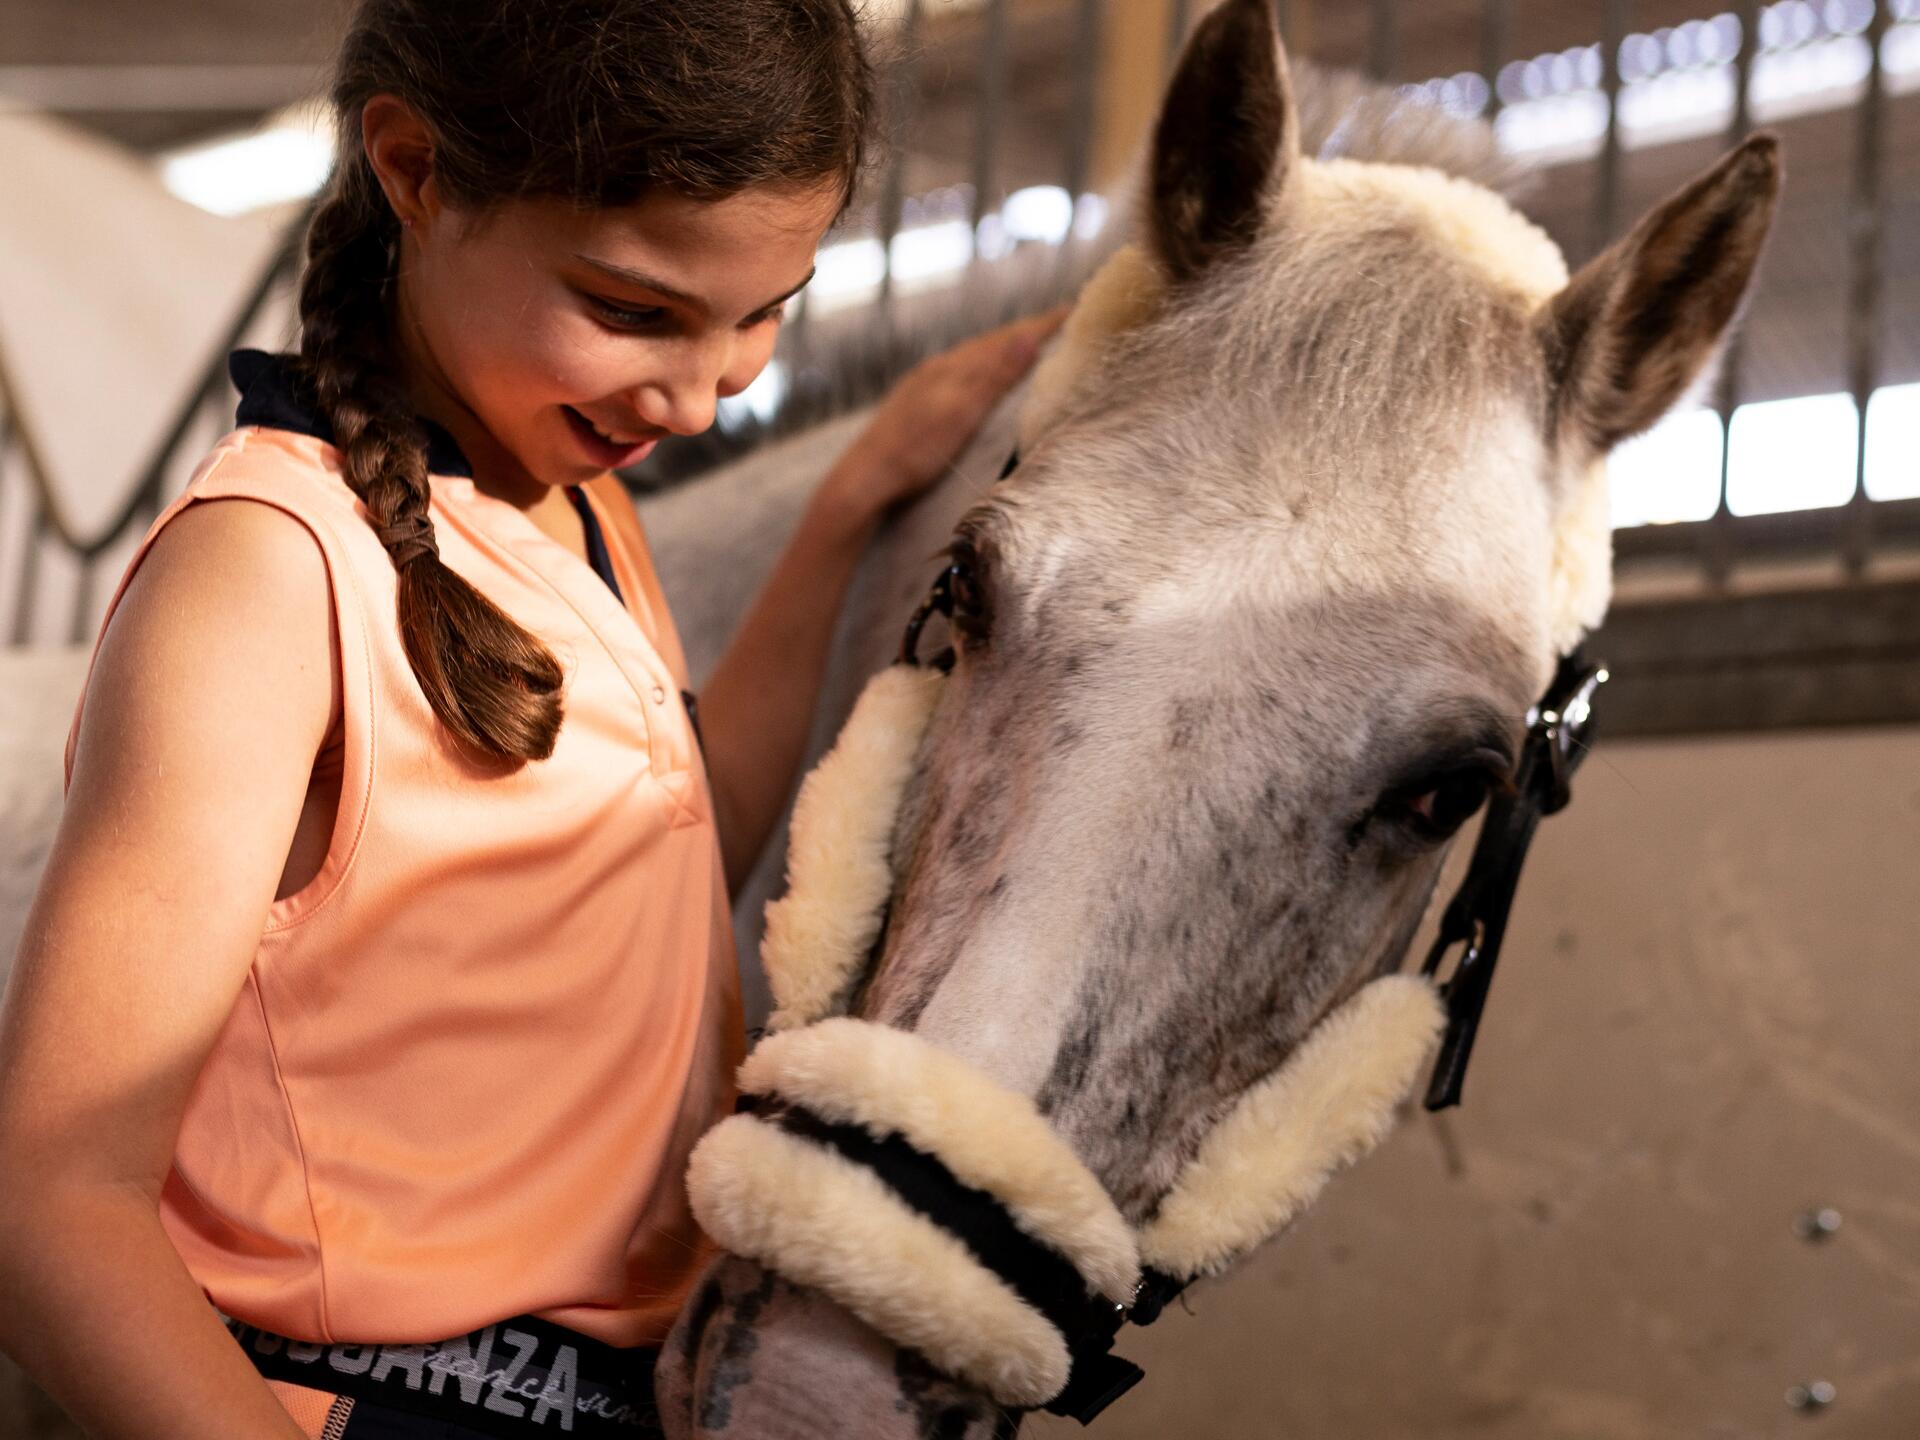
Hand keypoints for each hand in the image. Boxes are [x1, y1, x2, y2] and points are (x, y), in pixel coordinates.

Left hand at [818, 307, 1067, 526]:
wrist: (864, 481)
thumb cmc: (913, 453)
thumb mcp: (961, 414)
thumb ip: (995, 377)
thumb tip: (1029, 336)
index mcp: (952, 368)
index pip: (1005, 340)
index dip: (1040, 326)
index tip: (1072, 309)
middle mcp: (937, 370)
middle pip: (989, 344)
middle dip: (1024, 332)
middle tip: (1057, 322)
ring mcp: (924, 387)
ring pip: (973, 359)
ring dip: (1002, 350)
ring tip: (1025, 346)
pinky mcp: (916, 405)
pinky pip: (960, 375)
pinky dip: (982, 369)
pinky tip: (979, 381)